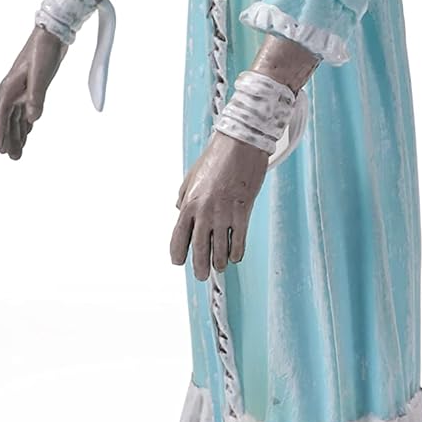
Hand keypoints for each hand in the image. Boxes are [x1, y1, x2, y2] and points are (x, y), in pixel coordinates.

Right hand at [0, 25, 66, 159]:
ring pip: (17, 117)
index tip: (1, 150)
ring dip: (18, 134)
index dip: (0, 134)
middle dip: (10, 139)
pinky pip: (26, 111)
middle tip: (14, 158)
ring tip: (20, 152)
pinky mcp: (33, 88)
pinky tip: (28, 132)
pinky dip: (26, 123)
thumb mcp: (40, 75)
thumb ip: (36, 98)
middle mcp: (13, 91)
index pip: (1, 116)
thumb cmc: (43, 51)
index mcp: (9, 88)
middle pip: (8, 120)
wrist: (52, 34)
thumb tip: (33, 119)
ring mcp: (22, 90)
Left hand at [170, 131, 268, 279]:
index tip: (180, 262)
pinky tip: (235, 257)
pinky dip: (236, 253)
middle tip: (202, 276)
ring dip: (219, 263)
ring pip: (219, 250)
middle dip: (200, 267)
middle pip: (199, 250)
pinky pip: (239, 241)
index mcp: (189, 204)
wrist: (240, 145)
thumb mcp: (191, 177)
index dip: (178, 254)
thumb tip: (180, 211)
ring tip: (220, 267)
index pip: (178, 238)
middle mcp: (204, 212)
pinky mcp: (243, 212)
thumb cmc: (216, 158)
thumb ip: (184, 197)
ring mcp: (224, 214)